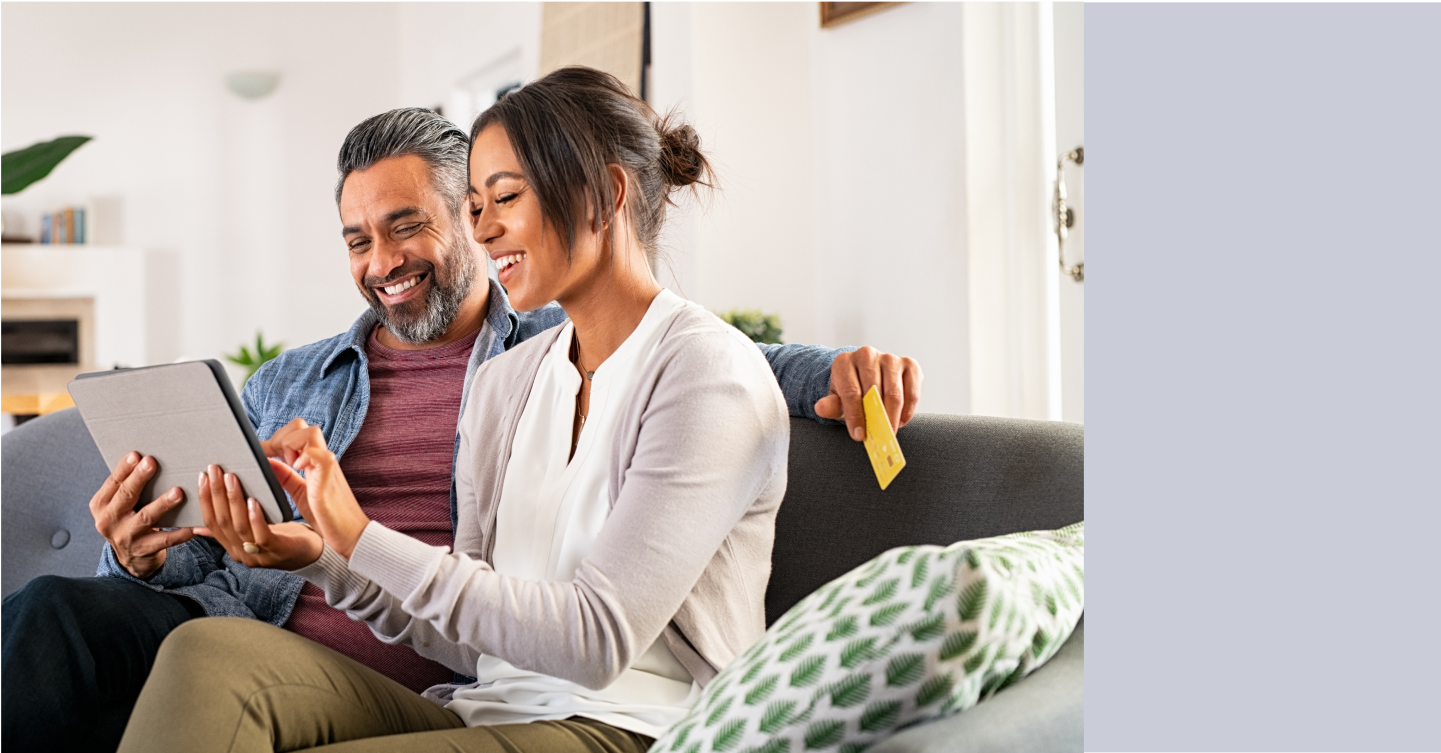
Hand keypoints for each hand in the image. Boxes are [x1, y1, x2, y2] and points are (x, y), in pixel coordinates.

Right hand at [89, 452, 194, 578]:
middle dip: (139, 478)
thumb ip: (128, 486)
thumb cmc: (129, 520)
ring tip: (178, 492)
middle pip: (126, 496)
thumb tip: (147, 458)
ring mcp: (125, 537)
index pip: (113, 482)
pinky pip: (164, 540)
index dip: (124, 468)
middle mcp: (108, 521)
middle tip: (151, 463)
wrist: (131, 557)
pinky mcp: (143, 550)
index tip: (136, 454)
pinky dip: (179, 533)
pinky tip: (191, 526)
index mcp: (101, 505)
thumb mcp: (120, 505)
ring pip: (146, 518)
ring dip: (162, 504)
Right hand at [194, 463, 322, 569]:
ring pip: (239, 526)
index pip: (211, 522)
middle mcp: (241, 554)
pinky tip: (253, 500)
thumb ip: (231, 524)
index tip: (202, 476)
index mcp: (232, 547)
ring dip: (233, 500)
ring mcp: (258, 555)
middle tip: (215, 470)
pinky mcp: (277, 551)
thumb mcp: (253, 529)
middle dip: (216, 493)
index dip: (205, 499)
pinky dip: (255, 517)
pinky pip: (262, 535)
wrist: (312, 554)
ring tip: (232, 478)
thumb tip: (203, 516)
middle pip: (222, 522)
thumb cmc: (282, 536)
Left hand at [262, 419, 369, 558]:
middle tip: (274, 460)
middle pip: (302, 426)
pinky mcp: (329, 479)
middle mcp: (321, 459)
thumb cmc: (328, 516)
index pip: (295, 432)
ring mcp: (327, 467)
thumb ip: (285, 476)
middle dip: (281, 438)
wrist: (350, 535)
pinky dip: (306, 457)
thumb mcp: (300, 492)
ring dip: (292, 445)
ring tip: (289, 465)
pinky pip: (321, 456)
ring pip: (310, 433)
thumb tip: (266, 462)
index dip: (276, 439)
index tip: (260, 454)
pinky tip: (297, 468)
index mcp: (313, 461)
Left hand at [815, 346, 922, 440]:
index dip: (856, 416)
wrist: (865, 377)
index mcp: (844, 362)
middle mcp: (866, 354)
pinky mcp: (909, 364)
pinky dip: (908, 410)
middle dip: (876, 418)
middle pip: (874, 391)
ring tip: (890, 431)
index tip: (859, 435)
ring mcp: (889, 358)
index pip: (851, 392)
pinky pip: (912, 391)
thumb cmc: (850, 392)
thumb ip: (830, 406)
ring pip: (894, 392)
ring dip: (893, 416)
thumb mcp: (837, 400)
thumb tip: (821, 408)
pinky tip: (901, 421)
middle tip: (878, 436)